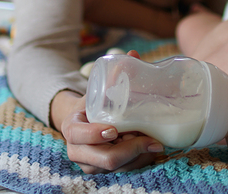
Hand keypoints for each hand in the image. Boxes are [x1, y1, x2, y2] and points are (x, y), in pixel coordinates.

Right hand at [58, 51, 161, 173]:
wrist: (83, 122)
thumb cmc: (92, 102)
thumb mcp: (97, 89)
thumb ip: (113, 74)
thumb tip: (132, 55)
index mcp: (71, 128)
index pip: (79, 135)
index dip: (96, 134)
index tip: (115, 129)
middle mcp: (77, 151)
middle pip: (105, 159)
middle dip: (131, 150)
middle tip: (152, 140)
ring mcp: (90, 165)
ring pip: (118, 168)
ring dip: (139, 156)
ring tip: (156, 142)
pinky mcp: (103, 172)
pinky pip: (123, 172)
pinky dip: (139, 161)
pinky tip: (152, 150)